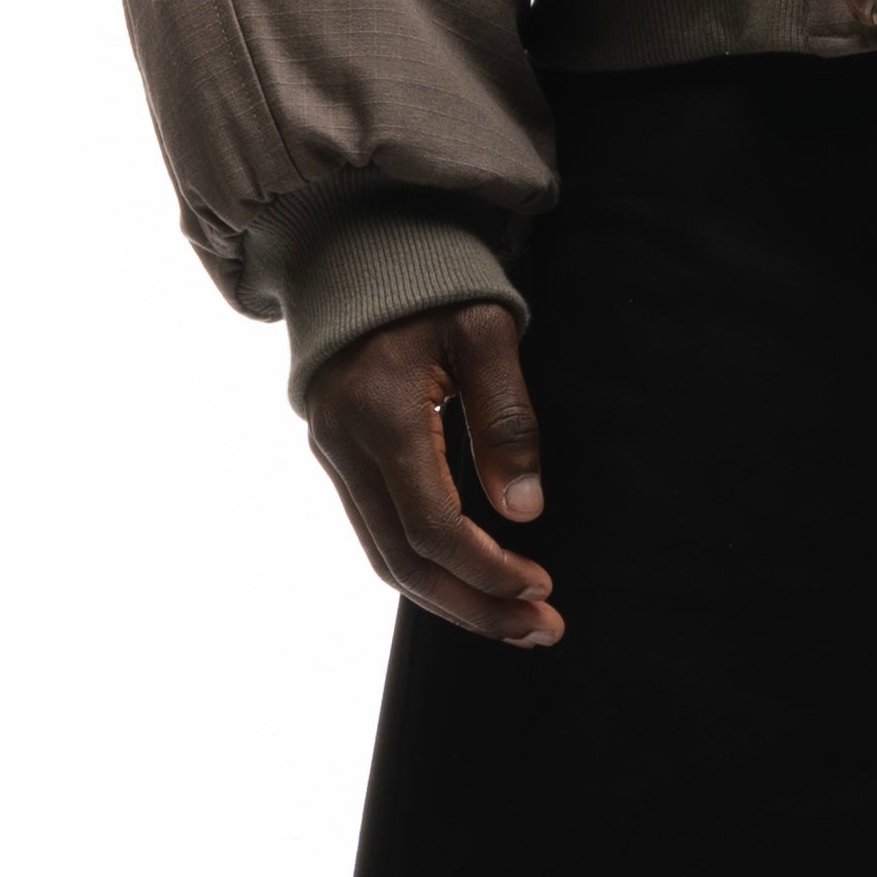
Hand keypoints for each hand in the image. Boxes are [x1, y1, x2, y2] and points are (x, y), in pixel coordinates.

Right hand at [301, 305, 561, 647]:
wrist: (356, 245)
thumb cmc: (432, 279)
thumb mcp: (485, 331)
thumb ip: (506, 419)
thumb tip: (524, 512)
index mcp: (380, 415)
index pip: (433, 526)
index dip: (489, 570)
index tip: (544, 586)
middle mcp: (344, 446)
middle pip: (403, 561)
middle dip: (474, 605)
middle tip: (541, 631)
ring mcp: (332, 454)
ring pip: (385, 557)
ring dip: (450, 598)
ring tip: (516, 622)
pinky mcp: (337, 456)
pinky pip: (377, 532)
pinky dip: (424, 568)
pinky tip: (472, 581)